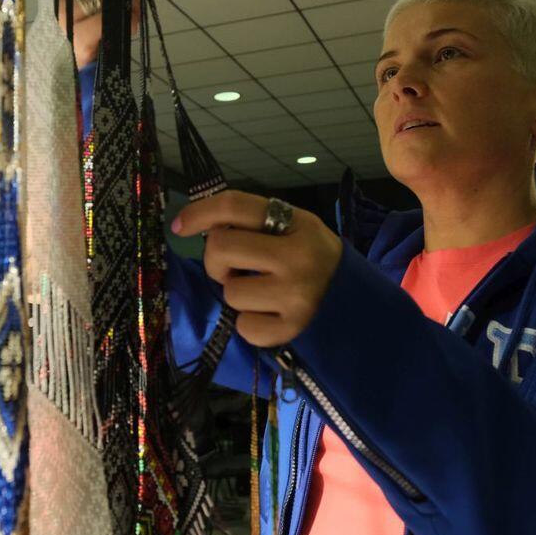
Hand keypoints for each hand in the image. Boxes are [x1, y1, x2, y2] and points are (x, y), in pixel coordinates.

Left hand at [173, 191, 342, 346]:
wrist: (355, 298)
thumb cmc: (313, 256)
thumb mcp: (294, 226)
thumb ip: (253, 221)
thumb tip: (197, 222)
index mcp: (295, 222)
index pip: (234, 206)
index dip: (199, 212)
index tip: (180, 226)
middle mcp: (296, 256)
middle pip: (220, 248)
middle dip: (217, 261)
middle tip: (236, 268)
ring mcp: (296, 295)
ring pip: (230, 292)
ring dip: (238, 293)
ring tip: (263, 292)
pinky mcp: (293, 328)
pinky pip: (244, 326)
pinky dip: (251, 323)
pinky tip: (271, 314)